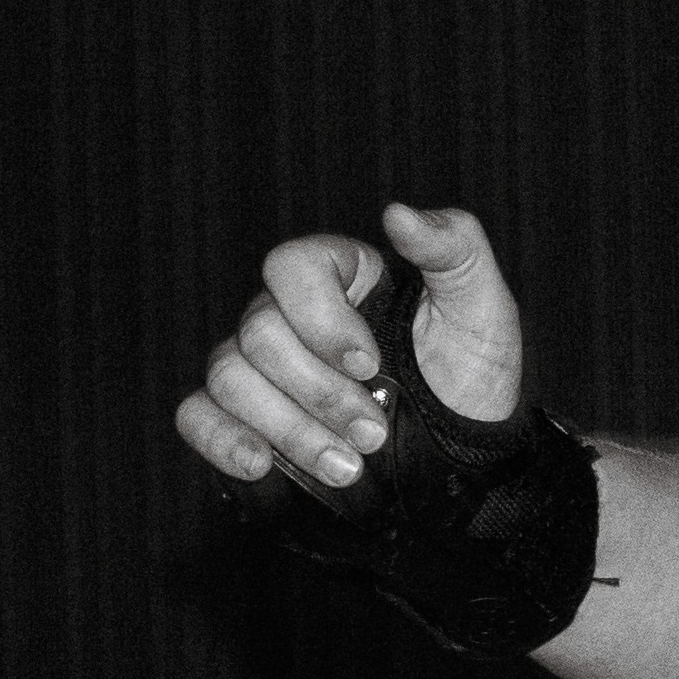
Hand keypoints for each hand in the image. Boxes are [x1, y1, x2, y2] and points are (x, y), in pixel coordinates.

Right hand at [172, 202, 528, 495]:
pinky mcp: (243, 418)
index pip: (290, 266)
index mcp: (341, 276)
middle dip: (320, 392)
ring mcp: (262, 368)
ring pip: (228, 376)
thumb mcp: (482, 310)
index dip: (320, 318)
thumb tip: (398, 213)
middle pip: (258, 332)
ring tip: (349, 466)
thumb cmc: (471, 376)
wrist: (464, 458)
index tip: (370, 365)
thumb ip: (453, 249)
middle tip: (376, 432)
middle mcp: (290, 315)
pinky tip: (261, 464)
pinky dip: (221, 439)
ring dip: (288, 428)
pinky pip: (196, 415)